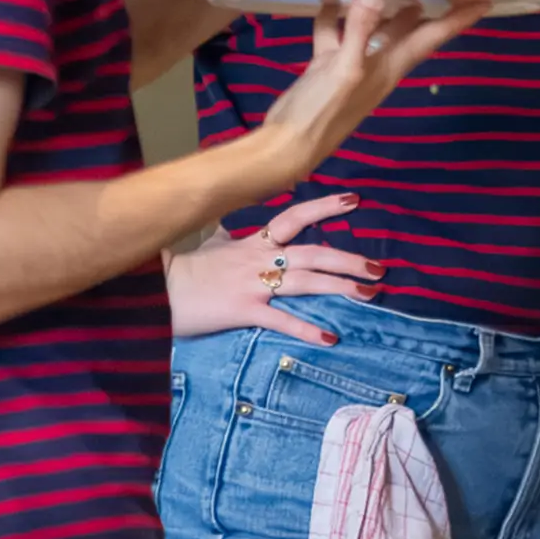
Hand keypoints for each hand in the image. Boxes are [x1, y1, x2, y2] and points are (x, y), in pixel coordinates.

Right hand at [166, 194, 384, 346]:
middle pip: (312, 252)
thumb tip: (223, 218)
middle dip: (347, 258)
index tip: (354, 200)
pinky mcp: (245, 310)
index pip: (295, 216)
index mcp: (255, 242)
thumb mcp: (208, 242)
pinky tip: (330, 338)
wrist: (161, 289)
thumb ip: (224, 231)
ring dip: (339, 287)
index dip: (325, 207)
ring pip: (305, 281)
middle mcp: (260, 258)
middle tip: (378, 267)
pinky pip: (280, 319)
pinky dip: (306, 328)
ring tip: (368, 293)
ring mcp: (254, 284)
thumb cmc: (185, 268)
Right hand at [253, 0, 488, 192]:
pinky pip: (335, 31)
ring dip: (377, 1)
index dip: (458, 19)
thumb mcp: (342, 71)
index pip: (431, 37)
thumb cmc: (321, 113)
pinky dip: (332, 12)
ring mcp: (351, 64)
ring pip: (372, 26)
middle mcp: (377, 63)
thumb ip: (359, 32)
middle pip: (407, 27)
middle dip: (423, 2)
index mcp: (390, 67)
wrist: (287, 145)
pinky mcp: (326, 64)